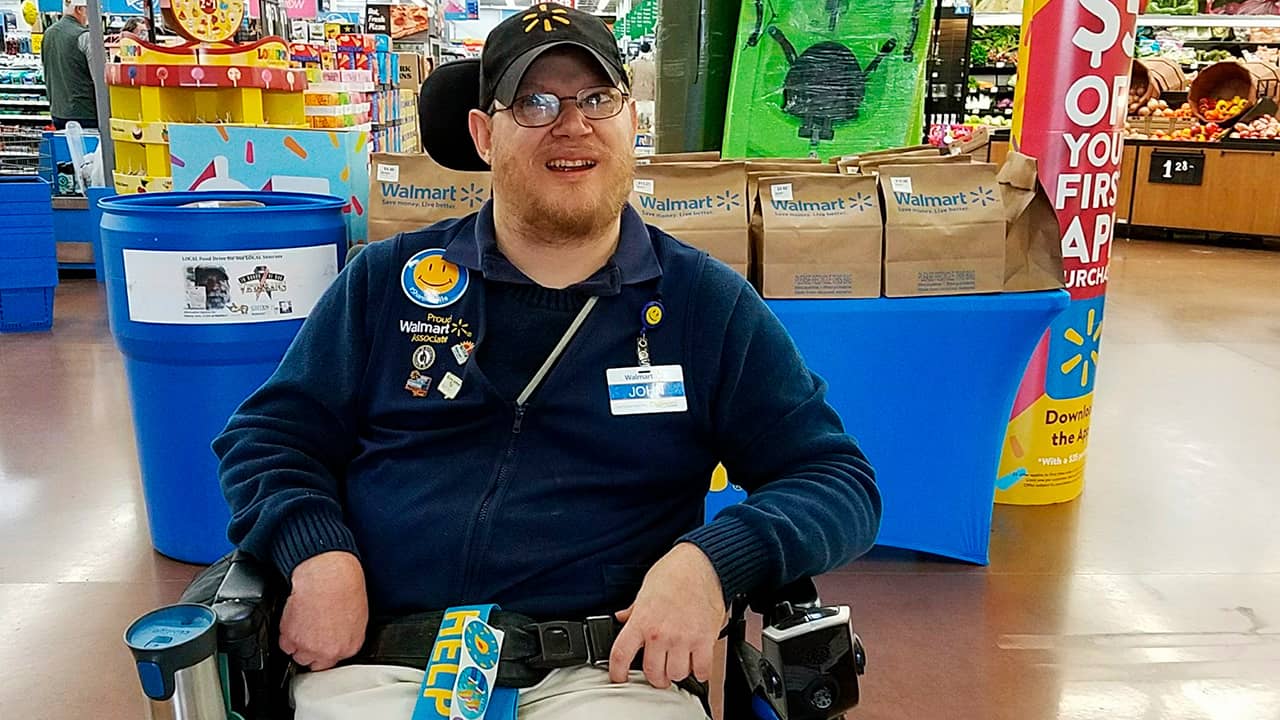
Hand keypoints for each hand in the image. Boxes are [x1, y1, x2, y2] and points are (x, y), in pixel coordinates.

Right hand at [278, 551, 368, 670]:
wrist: (327, 576)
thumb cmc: (345, 587)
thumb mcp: (357, 615)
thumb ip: (347, 634)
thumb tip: (338, 637)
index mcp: (350, 646)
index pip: (333, 661)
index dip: (324, 650)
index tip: (321, 643)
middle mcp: (330, 651)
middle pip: (314, 662)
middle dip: (310, 649)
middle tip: (310, 632)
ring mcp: (310, 647)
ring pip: (297, 655)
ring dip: (297, 643)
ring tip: (303, 623)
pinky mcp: (292, 639)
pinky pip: (284, 645)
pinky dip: (286, 633)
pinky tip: (295, 618)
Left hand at [609, 543, 726, 687]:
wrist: (702, 563)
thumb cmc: (674, 572)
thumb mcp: (645, 590)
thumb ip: (634, 610)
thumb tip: (623, 617)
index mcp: (642, 621)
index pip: (621, 656)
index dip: (617, 673)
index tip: (620, 677)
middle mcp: (660, 634)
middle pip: (652, 673)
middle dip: (655, 676)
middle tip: (659, 671)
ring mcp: (683, 639)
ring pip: (676, 675)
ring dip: (677, 673)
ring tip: (679, 663)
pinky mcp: (704, 640)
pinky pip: (701, 670)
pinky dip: (699, 672)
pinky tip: (696, 663)